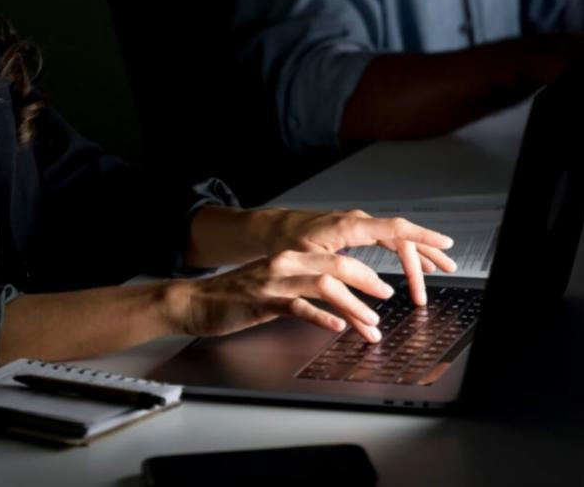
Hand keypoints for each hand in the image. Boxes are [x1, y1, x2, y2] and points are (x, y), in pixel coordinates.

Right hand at [167, 248, 396, 342]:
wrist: (197, 302)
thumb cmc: (236, 297)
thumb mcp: (274, 284)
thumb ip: (303, 287)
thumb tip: (339, 300)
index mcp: (292, 257)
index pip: (337, 258)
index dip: (365, 272)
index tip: (384, 287)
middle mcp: (286, 263)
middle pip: (337, 265)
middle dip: (368, 281)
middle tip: (387, 298)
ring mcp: (275, 282)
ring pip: (324, 286)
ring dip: (352, 305)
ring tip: (369, 322)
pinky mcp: (264, 301)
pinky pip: (298, 307)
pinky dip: (321, 316)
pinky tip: (336, 327)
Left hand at [261, 209, 457, 306]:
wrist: (274, 229)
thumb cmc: (288, 245)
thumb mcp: (313, 274)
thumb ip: (341, 300)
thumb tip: (366, 326)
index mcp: (350, 227)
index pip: (395, 228)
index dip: (423, 235)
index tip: (445, 242)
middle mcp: (358, 222)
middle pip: (402, 236)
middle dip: (426, 255)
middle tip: (445, 273)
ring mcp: (359, 225)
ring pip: (397, 237)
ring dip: (420, 252)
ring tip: (441, 267)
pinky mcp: (357, 231)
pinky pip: (388, 240)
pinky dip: (405, 252)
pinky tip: (416, 264)